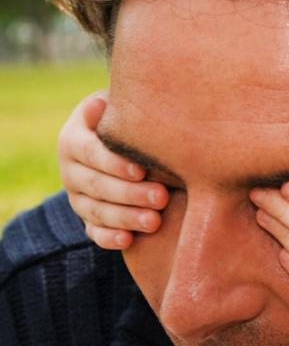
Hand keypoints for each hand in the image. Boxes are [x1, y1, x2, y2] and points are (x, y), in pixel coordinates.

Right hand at [58, 92, 167, 248]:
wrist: (124, 142)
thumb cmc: (130, 119)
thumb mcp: (122, 108)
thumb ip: (118, 109)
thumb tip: (103, 104)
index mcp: (73, 139)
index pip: (90, 153)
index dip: (115, 163)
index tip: (142, 171)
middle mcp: (70, 169)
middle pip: (96, 185)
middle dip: (129, 194)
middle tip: (161, 197)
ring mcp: (77, 196)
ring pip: (96, 211)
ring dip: (125, 218)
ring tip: (155, 221)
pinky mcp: (88, 218)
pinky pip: (93, 232)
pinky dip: (108, 238)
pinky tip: (128, 241)